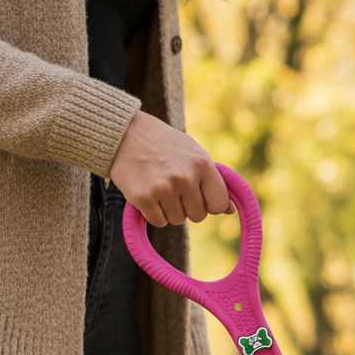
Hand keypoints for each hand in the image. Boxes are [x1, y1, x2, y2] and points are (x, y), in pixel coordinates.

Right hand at [109, 110, 235, 226]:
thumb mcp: (195, 154)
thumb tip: (231, 211)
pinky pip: (159, 222)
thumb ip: (214, 182)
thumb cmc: (165, 145)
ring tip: (158, 185)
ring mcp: (164, 188)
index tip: (197, 193)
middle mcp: (185, 177)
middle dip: (187, 206)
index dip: (209, 203)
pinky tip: (148, 193)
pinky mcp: (143, 197)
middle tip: (173, 185)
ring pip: (177, 220)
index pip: (218, 205)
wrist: (124, 132)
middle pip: (198, 216)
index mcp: (203, 165)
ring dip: (169, 209)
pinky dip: (153, 213)